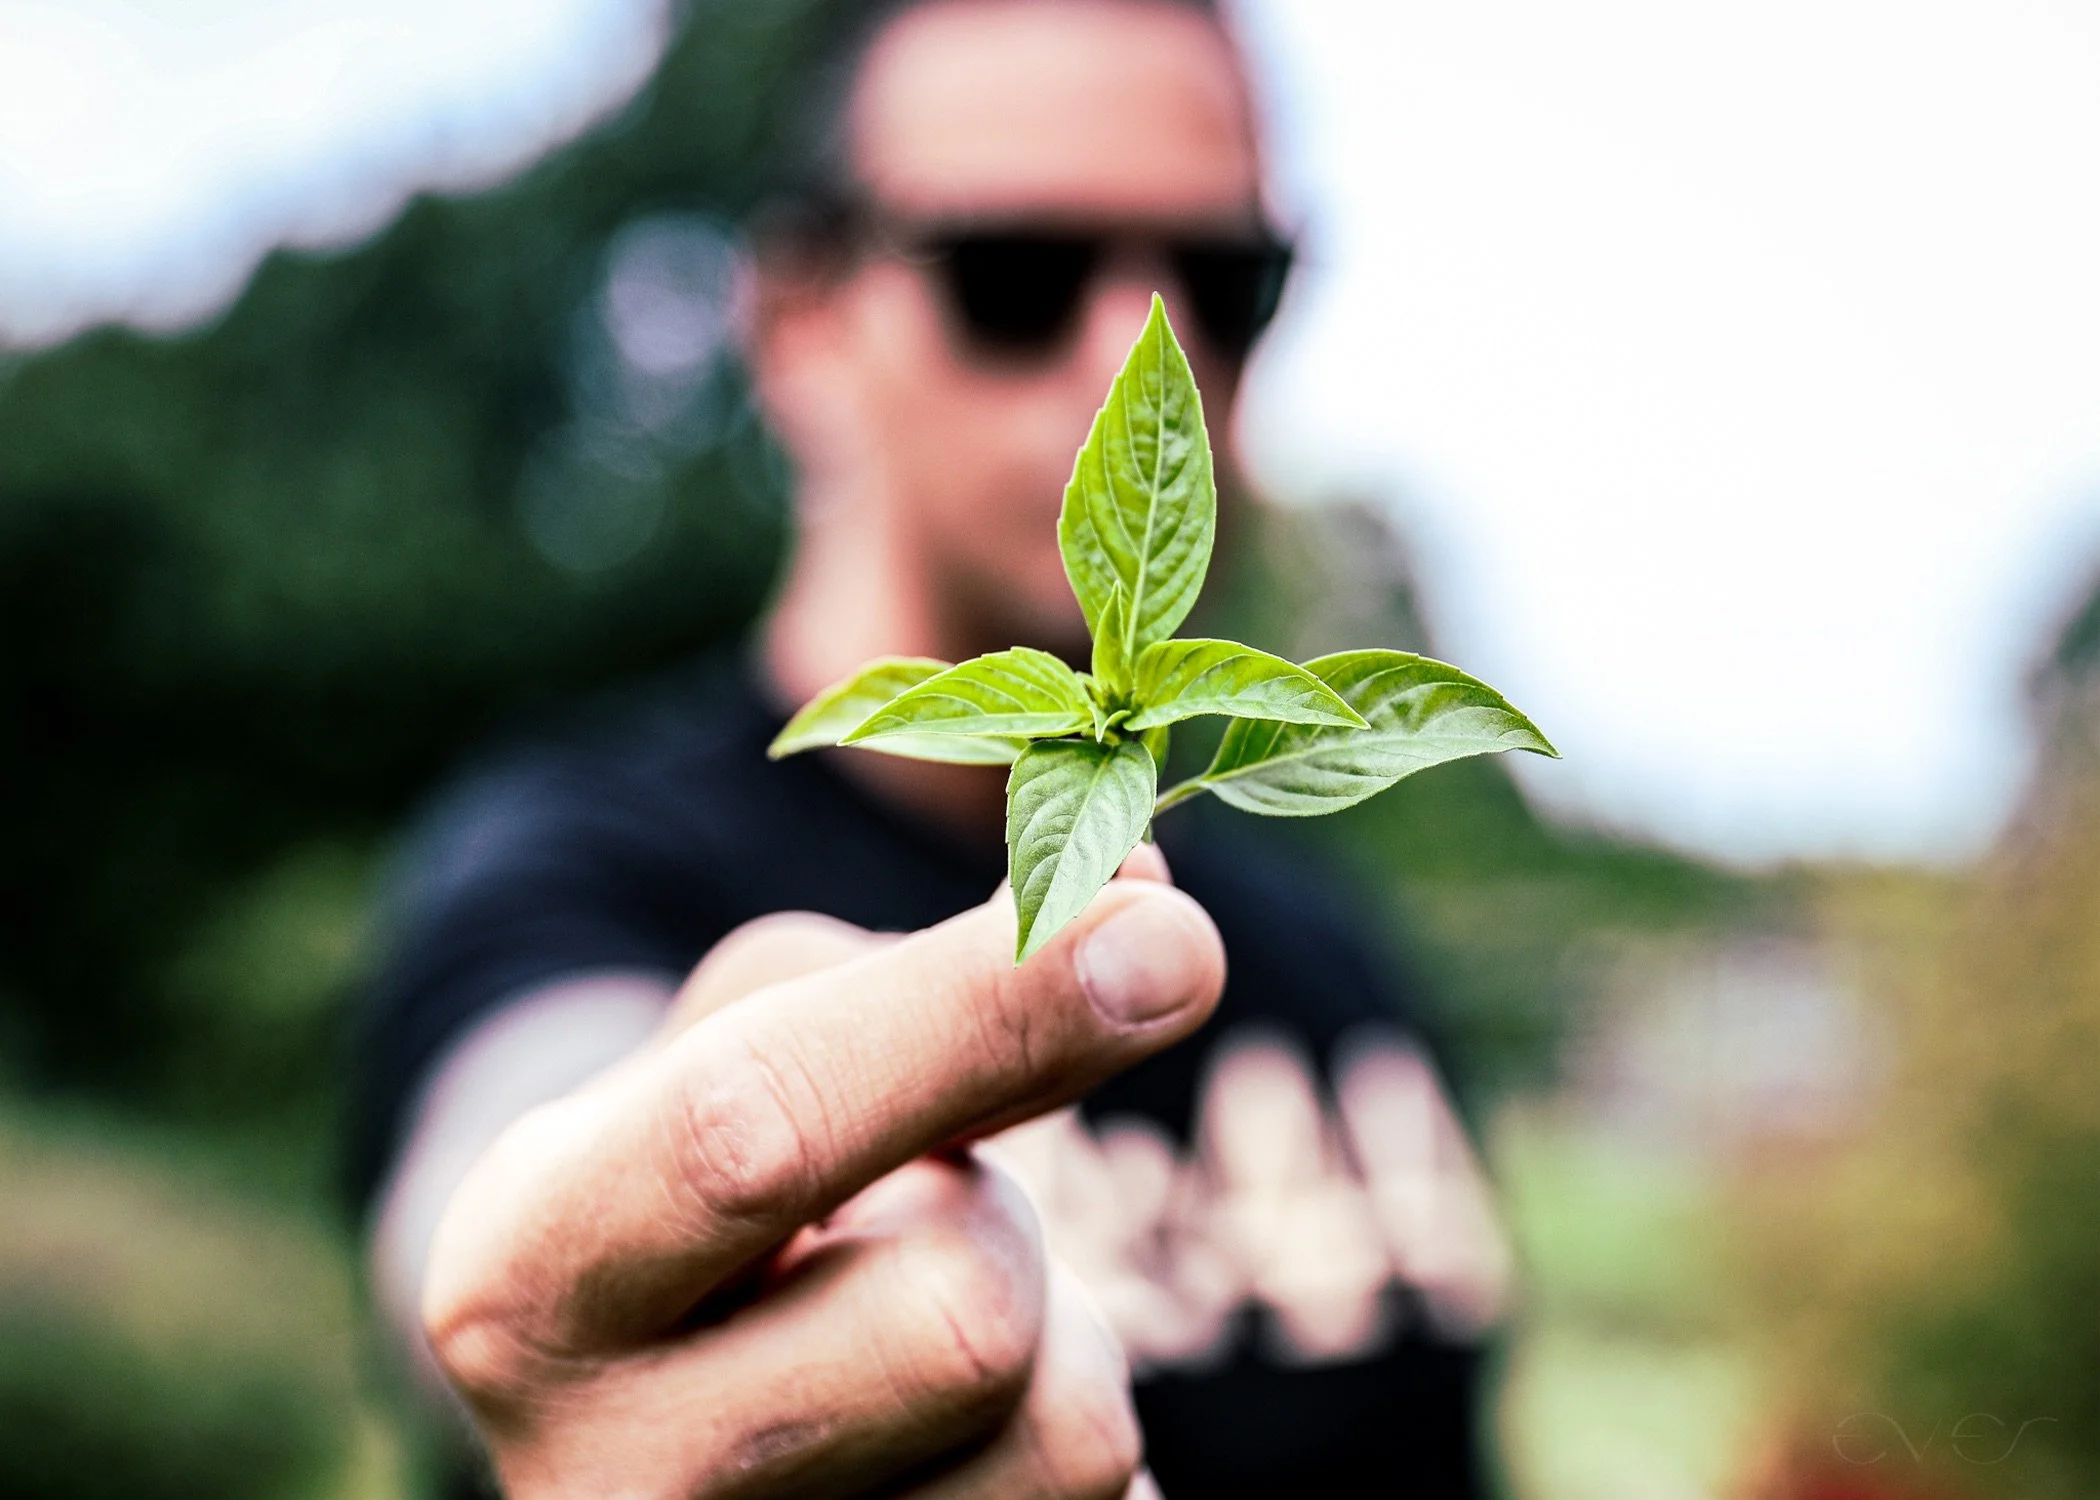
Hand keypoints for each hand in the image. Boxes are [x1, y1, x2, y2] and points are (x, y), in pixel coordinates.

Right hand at [422, 854, 1222, 1496]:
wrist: (664, 1409)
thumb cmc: (718, 1184)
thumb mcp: (758, 1047)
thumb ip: (940, 979)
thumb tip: (1152, 920)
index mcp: (525, 1275)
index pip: (754, 1131)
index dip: (979, 1013)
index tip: (1168, 933)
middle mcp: (606, 1483)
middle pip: (963, 1317)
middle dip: (995, 1216)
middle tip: (922, 1210)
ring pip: (1072, 1432)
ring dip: (1059, 1334)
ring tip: (925, 1328)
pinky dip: (1074, 1429)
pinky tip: (958, 1429)